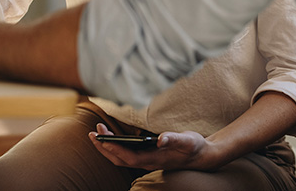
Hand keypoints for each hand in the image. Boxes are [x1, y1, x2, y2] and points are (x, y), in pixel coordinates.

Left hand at [89, 123, 219, 171]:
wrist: (203, 156)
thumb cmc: (195, 147)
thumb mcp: (187, 141)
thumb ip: (174, 139)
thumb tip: (161, 138)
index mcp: (155, 160)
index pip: (128, 158)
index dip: (113, 149)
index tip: (101, 138)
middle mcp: (148, 162)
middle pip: (120, 160)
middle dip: (104, 148)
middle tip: (92, 132)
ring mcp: (148, 160)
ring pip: (122, 158)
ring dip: (108, 147)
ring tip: (98, 133)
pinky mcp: (149, 156)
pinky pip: (128, 154)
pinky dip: (117, 146)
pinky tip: (114, 136)